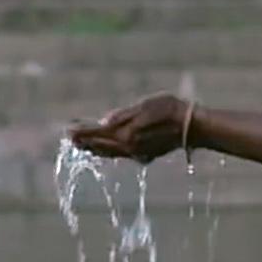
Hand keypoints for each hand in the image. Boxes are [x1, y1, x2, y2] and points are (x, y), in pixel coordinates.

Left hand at [68, 93, 189, 164]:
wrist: (192, 127)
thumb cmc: (170, 110)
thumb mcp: (145, 105)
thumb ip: (123, 115)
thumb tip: (103, 121)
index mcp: (127, 134)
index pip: (98, 134)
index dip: (83, 133)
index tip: (69, 132)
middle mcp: (129, 148)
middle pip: (101, 146)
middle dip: (85, 142)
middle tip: (70, 139)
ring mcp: (137, 153)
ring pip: (110, 152)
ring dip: (95, 148)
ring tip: (82, 145)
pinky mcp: (144, 155)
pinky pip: (120, 154)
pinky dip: (108, 151)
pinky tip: (104, 148)